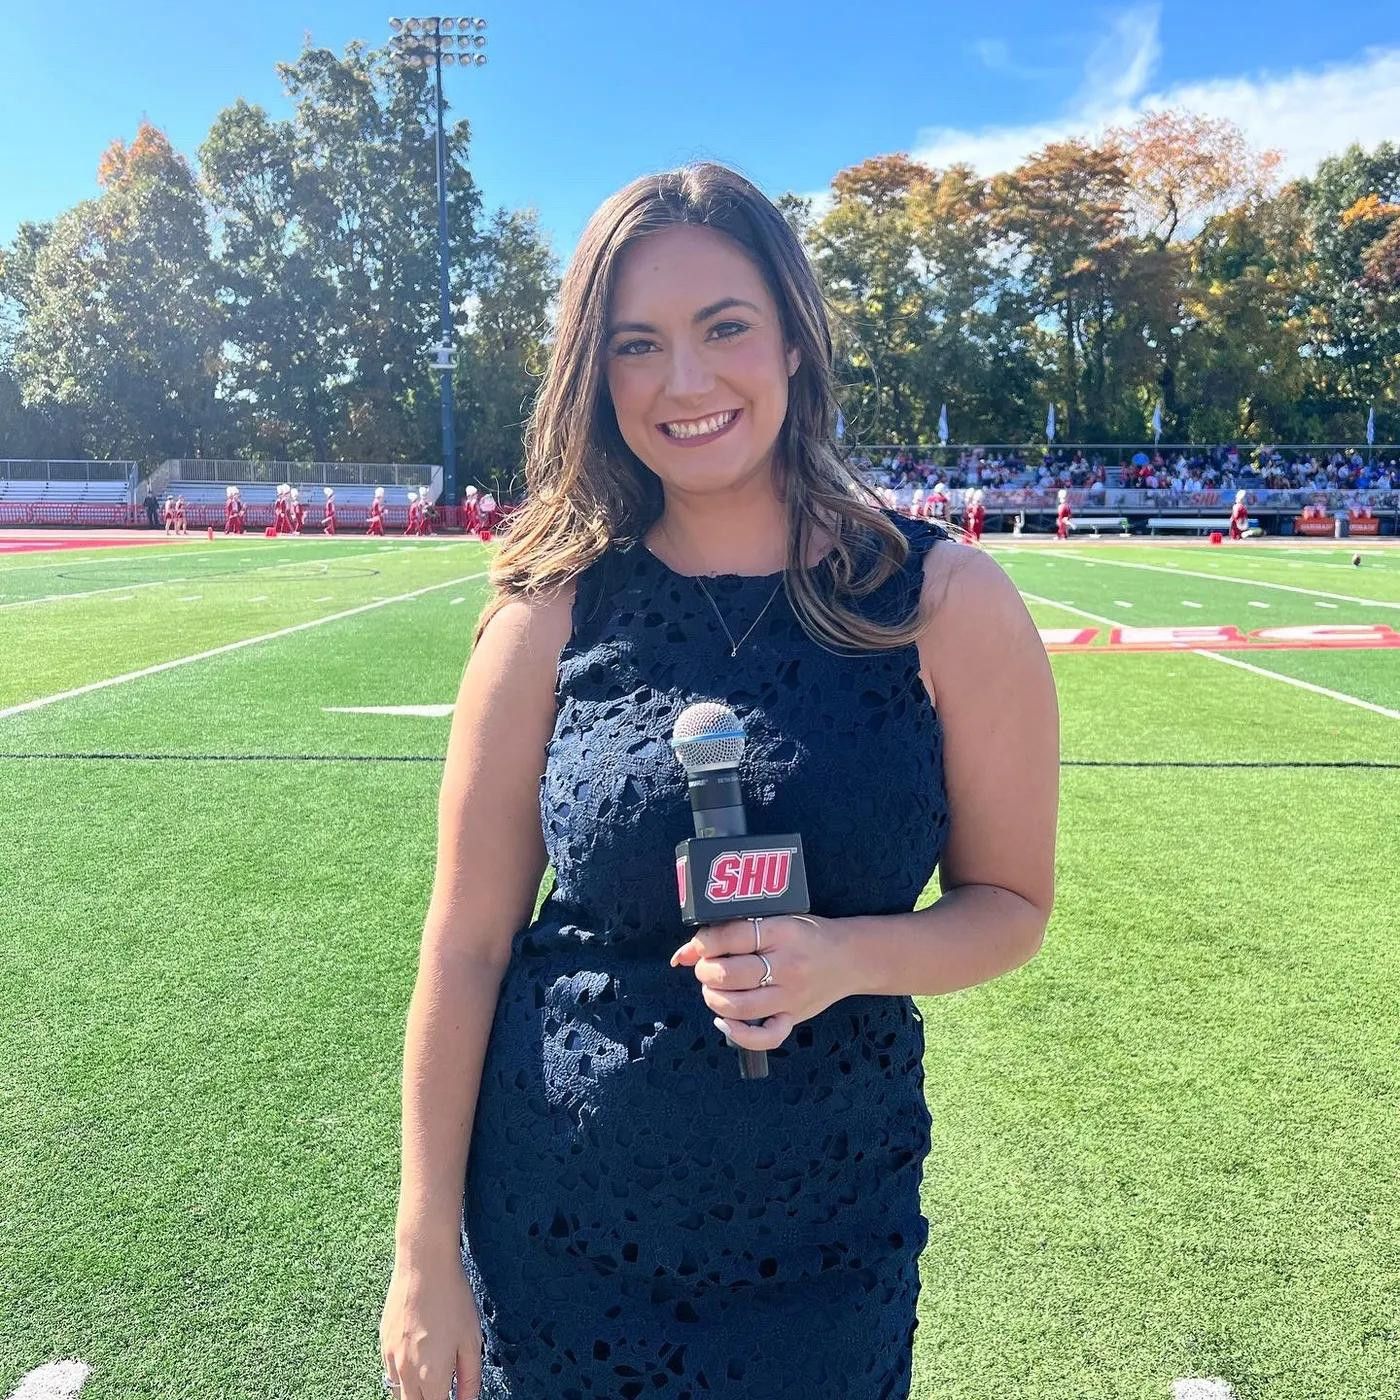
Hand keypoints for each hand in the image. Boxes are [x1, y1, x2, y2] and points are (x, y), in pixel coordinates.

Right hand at [380, 1249, 482, 1399]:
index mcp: (430, 1375)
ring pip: (397, 1393)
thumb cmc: (452, 1298)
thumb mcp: (472, 1339)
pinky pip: (390, 1372)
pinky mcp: (382, 1342)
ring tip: (431, 1380)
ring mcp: (390, 1357)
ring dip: (413, 1393)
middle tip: (442, 1388)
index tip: (453, 1395)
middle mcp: (405, 1372)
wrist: (423, 1264)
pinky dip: (402, 1376)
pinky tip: (418, 1359)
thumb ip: (470, 1378)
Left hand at [669, 913, 850, 1052]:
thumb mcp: (775, 920)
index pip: (732, 937)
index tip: (699, 946)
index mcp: (782, 932)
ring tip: (713, 989)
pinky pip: (766, 1037)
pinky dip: (739, 1034)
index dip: (705, 943)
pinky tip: (726, 1021)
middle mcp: (787, 965)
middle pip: (731, 974)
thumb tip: (683, 954)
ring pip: (740, 1006)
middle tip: (706, 968)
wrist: (850, 958)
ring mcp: (791, 996)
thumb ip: (731, 933)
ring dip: (714, 999)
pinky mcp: (794, 1018)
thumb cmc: (807, 935)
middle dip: (705, 972)